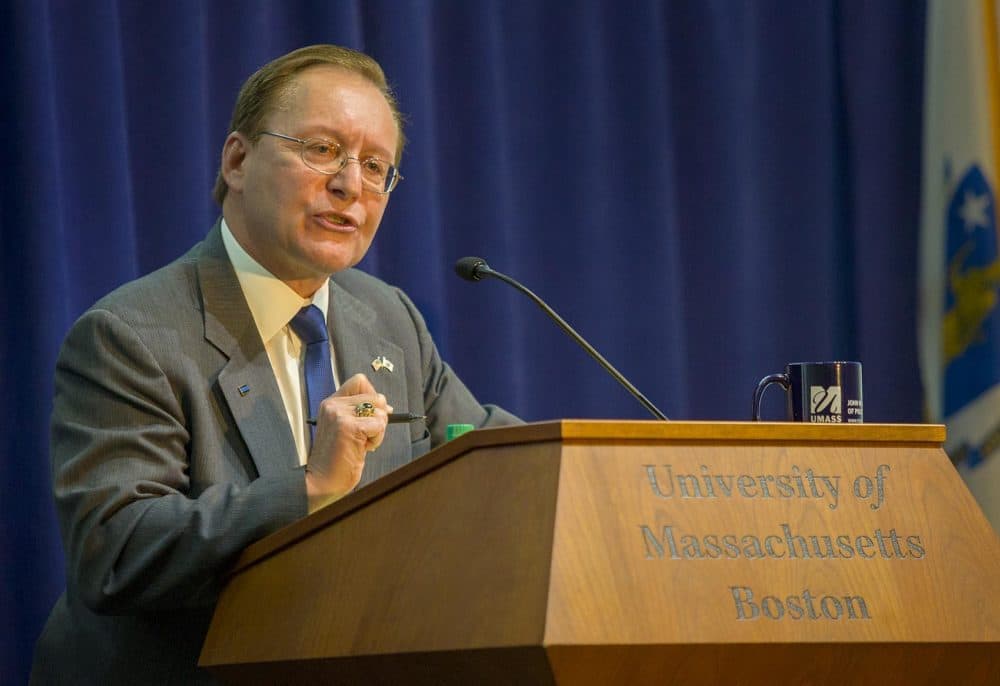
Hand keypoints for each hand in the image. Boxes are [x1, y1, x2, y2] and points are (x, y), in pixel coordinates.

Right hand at [304, 373, 391, 509]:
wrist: (322, 482)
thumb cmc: (337, 460)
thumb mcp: (345, 429)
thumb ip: (359, 413)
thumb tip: (386, 406)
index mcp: (331, 403)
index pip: (360, 381)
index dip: (373, 396)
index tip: (372, 415)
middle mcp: (333, 405)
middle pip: (376, 396)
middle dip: (378, 418)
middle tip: (364, 436)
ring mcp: (339, 414)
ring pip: (379, 411)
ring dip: (378, 430)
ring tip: (361, 444)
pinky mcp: (348, 427)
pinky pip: (379, 425)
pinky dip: (377, 439)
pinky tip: (362, 449)